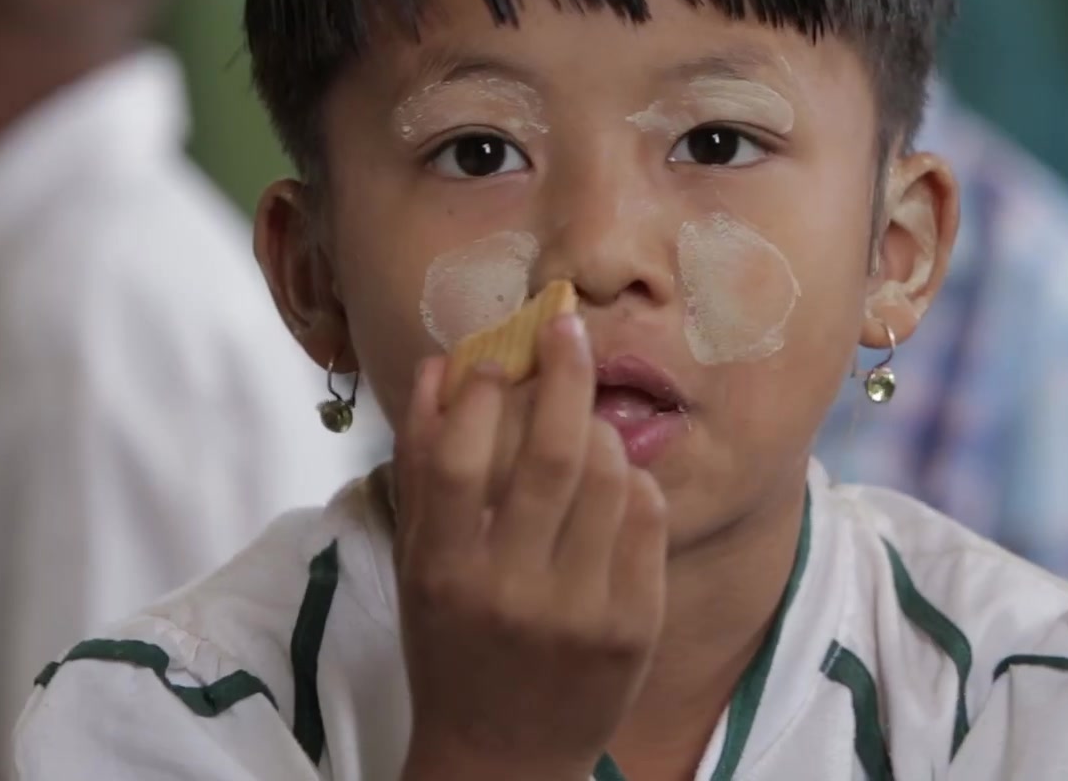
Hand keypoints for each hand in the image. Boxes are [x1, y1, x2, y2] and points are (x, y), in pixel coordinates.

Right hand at [393, 314, 667, 779]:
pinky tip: (616, 485)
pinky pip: (648, 517)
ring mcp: (581, 612)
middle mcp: (512, 594)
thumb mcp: (419, 565)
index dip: (480, 392)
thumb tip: (445, 364)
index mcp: (444, 574)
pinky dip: (633, 482)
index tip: (496, 354)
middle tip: (570, 328)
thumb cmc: (453, 645)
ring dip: (602, 430)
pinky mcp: (636, 626)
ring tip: (587, 428)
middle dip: (565, 372)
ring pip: (611, 476)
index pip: (460, 460)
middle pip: (552, 454)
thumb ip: (425, 467)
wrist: (502, 756)